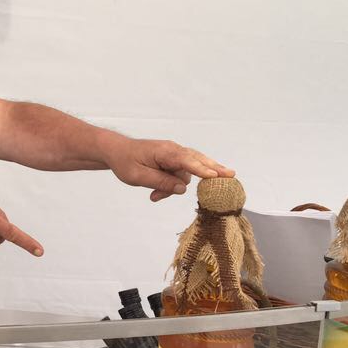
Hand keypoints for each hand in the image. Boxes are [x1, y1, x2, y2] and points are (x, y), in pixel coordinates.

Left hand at [104, 137, 234, 201]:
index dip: (202, 169)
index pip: (187, 160)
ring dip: (173, 188)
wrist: (116, 152)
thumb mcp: (138, 177)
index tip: (217, 175)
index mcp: (165, 151)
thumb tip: (183, 188)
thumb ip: (160, 182)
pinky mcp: (172, 162)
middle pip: (198, 161)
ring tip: (154, 196)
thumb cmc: (125, 162)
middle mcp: (173, 150)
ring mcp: (174, 155)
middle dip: (213, 169)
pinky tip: (156, 195)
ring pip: (185, 175)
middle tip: (232, 175)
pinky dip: (171, 186)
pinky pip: (179, 176)